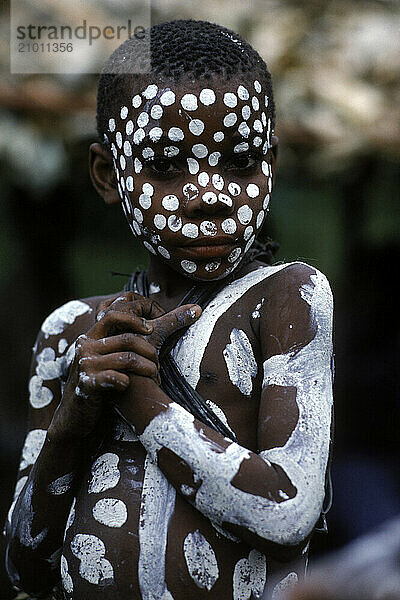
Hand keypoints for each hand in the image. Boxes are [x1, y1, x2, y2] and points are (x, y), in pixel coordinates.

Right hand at [47, 293, 200, 439]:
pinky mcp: (86, 384)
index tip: (151, 330)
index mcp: (90, 338)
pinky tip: (129, 387)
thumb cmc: (96, 386)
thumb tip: (150, 329)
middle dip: (150, 351)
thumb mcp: (103, 360)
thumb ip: (118, 345)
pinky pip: (116, 378)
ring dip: (147, 368)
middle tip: (158, 365)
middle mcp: (85, 347)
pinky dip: (127, 382)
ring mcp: (85, 365)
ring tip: (154, 377)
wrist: (73, 416)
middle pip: (128, 339)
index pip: (113, 316)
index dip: (135, 320)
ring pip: (127, 358)